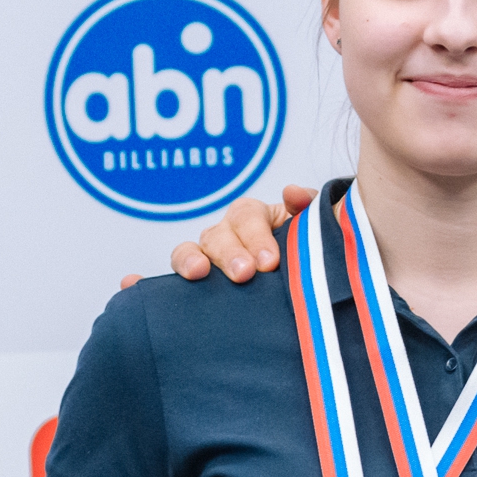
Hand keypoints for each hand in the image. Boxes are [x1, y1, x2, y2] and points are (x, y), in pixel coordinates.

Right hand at [171, 185, 309, 284]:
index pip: (247, 216)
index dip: (256, 237)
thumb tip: (293, 193)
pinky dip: (171, 270)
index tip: (270, 262)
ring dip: (192, 259)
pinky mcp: (198, 277)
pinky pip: (178, 269)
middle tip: (245, 273)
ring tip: (199, 272)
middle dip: (231, 254)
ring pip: (192, 249)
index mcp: (253, 216)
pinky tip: (166, 279)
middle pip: (219, 235)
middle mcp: (227, 232)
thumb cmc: (302, 249)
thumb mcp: (309, 228)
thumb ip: (307, 207)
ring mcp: (209, 254)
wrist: (300, 283)